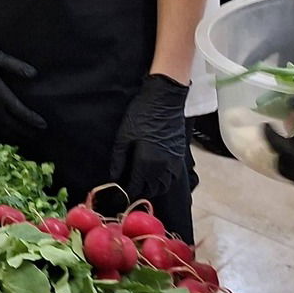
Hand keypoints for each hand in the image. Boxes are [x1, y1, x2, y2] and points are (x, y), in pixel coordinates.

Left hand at [109, 74, 190, 205]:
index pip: (135, 187)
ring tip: (140, 184)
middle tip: (126, 188)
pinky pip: (172, 178)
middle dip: (137, 192)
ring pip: (163, 186)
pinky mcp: (179, 157)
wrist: (165, 99)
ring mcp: (173, 163)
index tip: (117, 193)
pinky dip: (163, 182)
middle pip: (150, 190)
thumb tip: (114, 178)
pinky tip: (154, 177)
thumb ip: (118, 161)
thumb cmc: (142, 114)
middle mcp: (163, 167)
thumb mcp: (123, 138)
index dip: (125, 193)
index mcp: (147, 163)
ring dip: (151, 189)